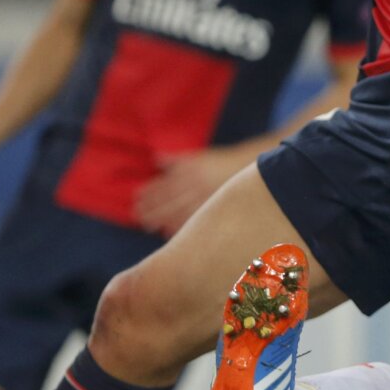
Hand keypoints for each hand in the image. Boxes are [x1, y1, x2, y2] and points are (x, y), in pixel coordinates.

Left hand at [134, 148, 248, 236]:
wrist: (253, 170)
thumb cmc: (222, 164)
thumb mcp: (200, 156)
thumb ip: (176, 160)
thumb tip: (156, 159)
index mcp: (190, 171)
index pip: (164, 183)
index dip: (149, 192)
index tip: (136, 199)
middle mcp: (195, 185)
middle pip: (168, 198)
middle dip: (151, 208)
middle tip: (138, 216)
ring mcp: (205, 198)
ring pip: (178, 211)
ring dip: (161, 219)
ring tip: (148, 225)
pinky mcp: (214, 209)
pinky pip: (194, 220)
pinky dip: (179, 227)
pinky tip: (168, 232)